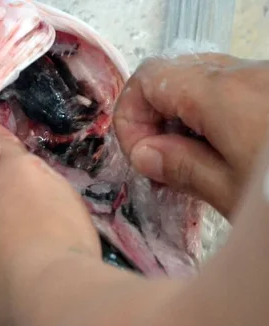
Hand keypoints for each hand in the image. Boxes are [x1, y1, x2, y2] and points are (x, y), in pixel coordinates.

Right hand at [113, 54, 268, 217]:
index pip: (147, 79)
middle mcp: (244, 73)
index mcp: (222, 94)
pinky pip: (231, 91)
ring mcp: (266, 78)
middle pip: (172, 75)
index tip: (142, 158)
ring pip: (202, 83)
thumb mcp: (233, 192)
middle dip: (155, 118)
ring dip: (184, 119)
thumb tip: (145, 154)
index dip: (130, 119)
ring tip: (194, 164)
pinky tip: (226, 154)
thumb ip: (182, 168)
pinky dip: (214, 117)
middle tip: (163, 162)